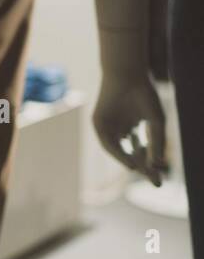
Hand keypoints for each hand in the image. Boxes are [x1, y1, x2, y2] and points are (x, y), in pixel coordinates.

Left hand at [92, 71, 166, 185]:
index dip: (152, 166)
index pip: (143, 151)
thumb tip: (157, 165)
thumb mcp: (156, 122)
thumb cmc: (144, 95)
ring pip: (120, 150)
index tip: (160, 180)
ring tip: (145, 173)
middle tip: (157, 183)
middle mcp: (120, 128)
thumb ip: (157, 143)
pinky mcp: (98, 123)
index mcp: (133, 126)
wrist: (126, 75)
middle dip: (145, 168)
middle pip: (133, 154)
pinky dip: (119, 154)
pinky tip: (131, 163)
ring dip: (132, 163)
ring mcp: (109, 126)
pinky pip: (108, 143)